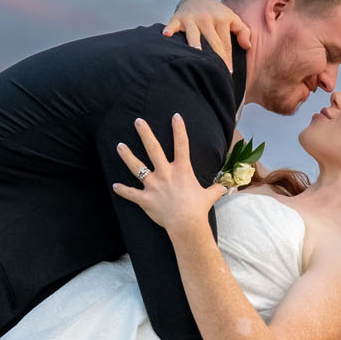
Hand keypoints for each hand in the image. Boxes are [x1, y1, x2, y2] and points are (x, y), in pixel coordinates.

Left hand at [112, 113, 226, 234]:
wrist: (186, 223)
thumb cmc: (198, 208)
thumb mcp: (210, 196)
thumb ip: (216, 189)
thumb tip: (225, 188)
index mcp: (181, 170)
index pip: (181, 144)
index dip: (179, 129)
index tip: (175, 116)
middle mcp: (165, 173)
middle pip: (153, 149)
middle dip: (145, 133)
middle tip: (137, 121)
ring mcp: (153, 185)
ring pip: (137, 167)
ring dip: (127, 156)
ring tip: (119, 146)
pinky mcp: (145, 199)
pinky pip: (131, 193)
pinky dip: (122, 190)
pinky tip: (115, 186)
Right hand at [161, 0, 249, 72]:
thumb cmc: (217, 14)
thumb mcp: (232, 18)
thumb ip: (243, 31)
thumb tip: (247, 47)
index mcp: (222, 20)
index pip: (225, 43)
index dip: (227, 58)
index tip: (228, 72)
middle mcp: (207, 18)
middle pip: (212, 41)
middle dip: (215, 56)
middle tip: (217, 72)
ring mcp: (192, 18)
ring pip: (193, 33)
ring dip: (194, 42)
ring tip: (196, 52)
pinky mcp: (178, 18)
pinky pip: (173, 24)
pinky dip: (169, 29)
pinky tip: (166, 35)